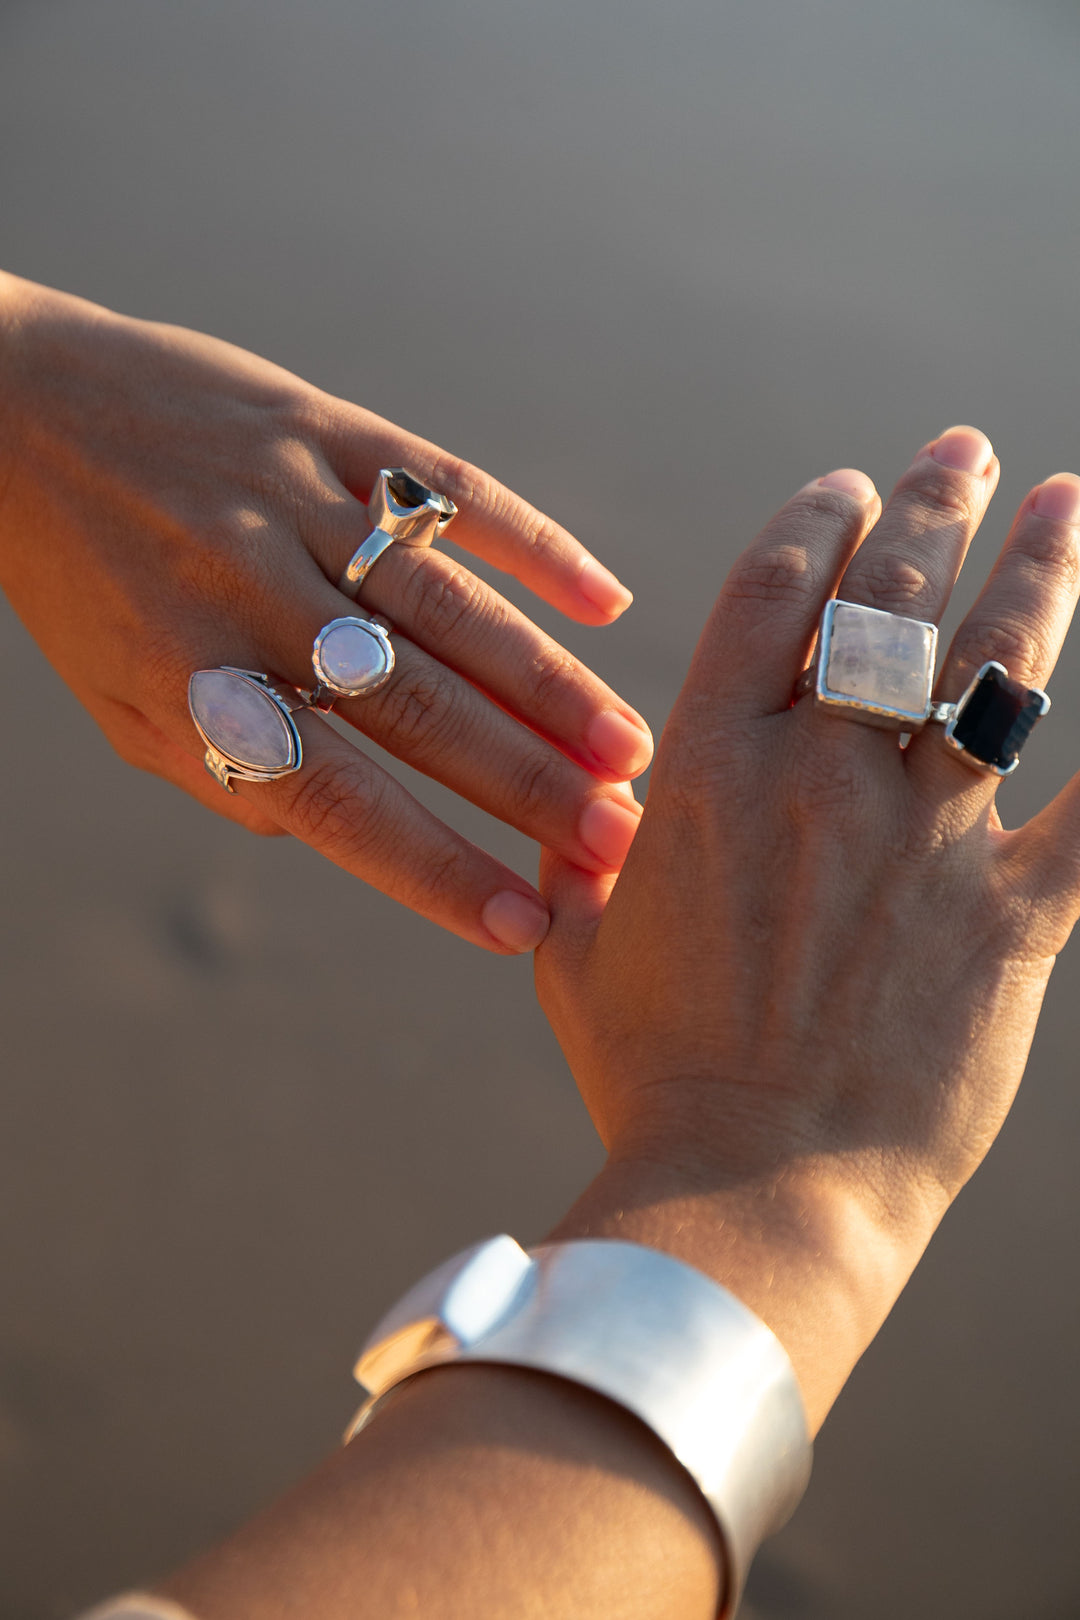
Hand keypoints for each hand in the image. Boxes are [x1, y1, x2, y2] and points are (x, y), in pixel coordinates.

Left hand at [0, 272, 651, 951]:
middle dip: (525, 785)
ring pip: (447, 607)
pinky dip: (533, 544)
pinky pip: (446, 488)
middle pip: (414, 707)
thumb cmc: (84, 583)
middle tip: (614, 841)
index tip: (519, 925)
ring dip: (548, 686)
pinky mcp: (324, 426)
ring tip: (627, 753)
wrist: (16, 405)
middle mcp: (249, 592)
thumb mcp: (127, 703)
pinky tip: (604, 603)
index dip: (432, 868)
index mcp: (191, 679)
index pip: (334, 800)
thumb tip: (359, 833)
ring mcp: (292, 502)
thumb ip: (234, 772)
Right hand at [537, 427, 1079, 1427]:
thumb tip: (591, 810)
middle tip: (965, 452)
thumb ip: (582, 859)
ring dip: (1042, 570)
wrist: (749, 1193)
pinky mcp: (1012, 919)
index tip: (847, 492)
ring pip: (1000, 668)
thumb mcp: (577, 951)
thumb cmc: (651, 1079)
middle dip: (933, 508)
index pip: (773, 595)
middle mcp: (821, 779)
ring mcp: (925, 843)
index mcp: (707, 771)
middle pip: (892, 602)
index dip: (817, 524)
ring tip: (1068, 502)